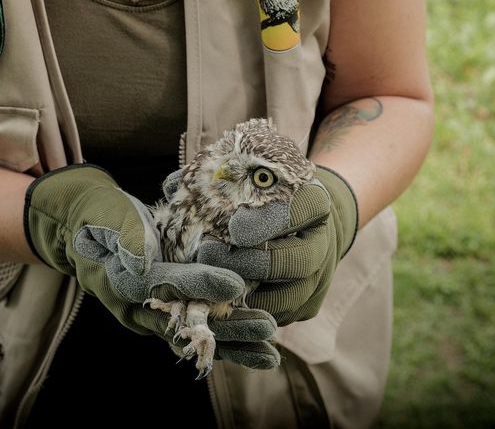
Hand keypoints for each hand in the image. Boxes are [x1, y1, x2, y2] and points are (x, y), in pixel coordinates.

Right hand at [24, 164, 278, 359]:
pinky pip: (203, 329)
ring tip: (272, 351)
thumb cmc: (98, 214)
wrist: (86, 224)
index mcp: (124, 283)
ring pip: (199, 334)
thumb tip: (142, 261)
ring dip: (236, 342)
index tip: (233, 284)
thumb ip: (124, 233)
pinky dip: (232, 339)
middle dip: (228, 327)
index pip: (167, 285)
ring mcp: (158, 311)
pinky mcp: (173, 308)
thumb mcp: (104, 215)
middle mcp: (142, 306)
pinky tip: (263, 348)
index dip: (199, 285)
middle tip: (267, 327)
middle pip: (188, 322)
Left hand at [196, 166, 358, 325]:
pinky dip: (249, 314)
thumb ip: (215, 178)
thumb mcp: (251, 176)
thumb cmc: (267, 194)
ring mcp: (318, 279)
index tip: (234, 229)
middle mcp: (322, 243)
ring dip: (244, 296)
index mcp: (313, 202)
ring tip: (208, 284)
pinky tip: (220, 303)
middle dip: (247, 263)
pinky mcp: (308, 306)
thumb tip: (172, 185)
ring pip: (285, 298)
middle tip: (208, 256)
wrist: (305, 223)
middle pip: (293, 261)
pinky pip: (278, 317)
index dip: (266, 222)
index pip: (298, 211)